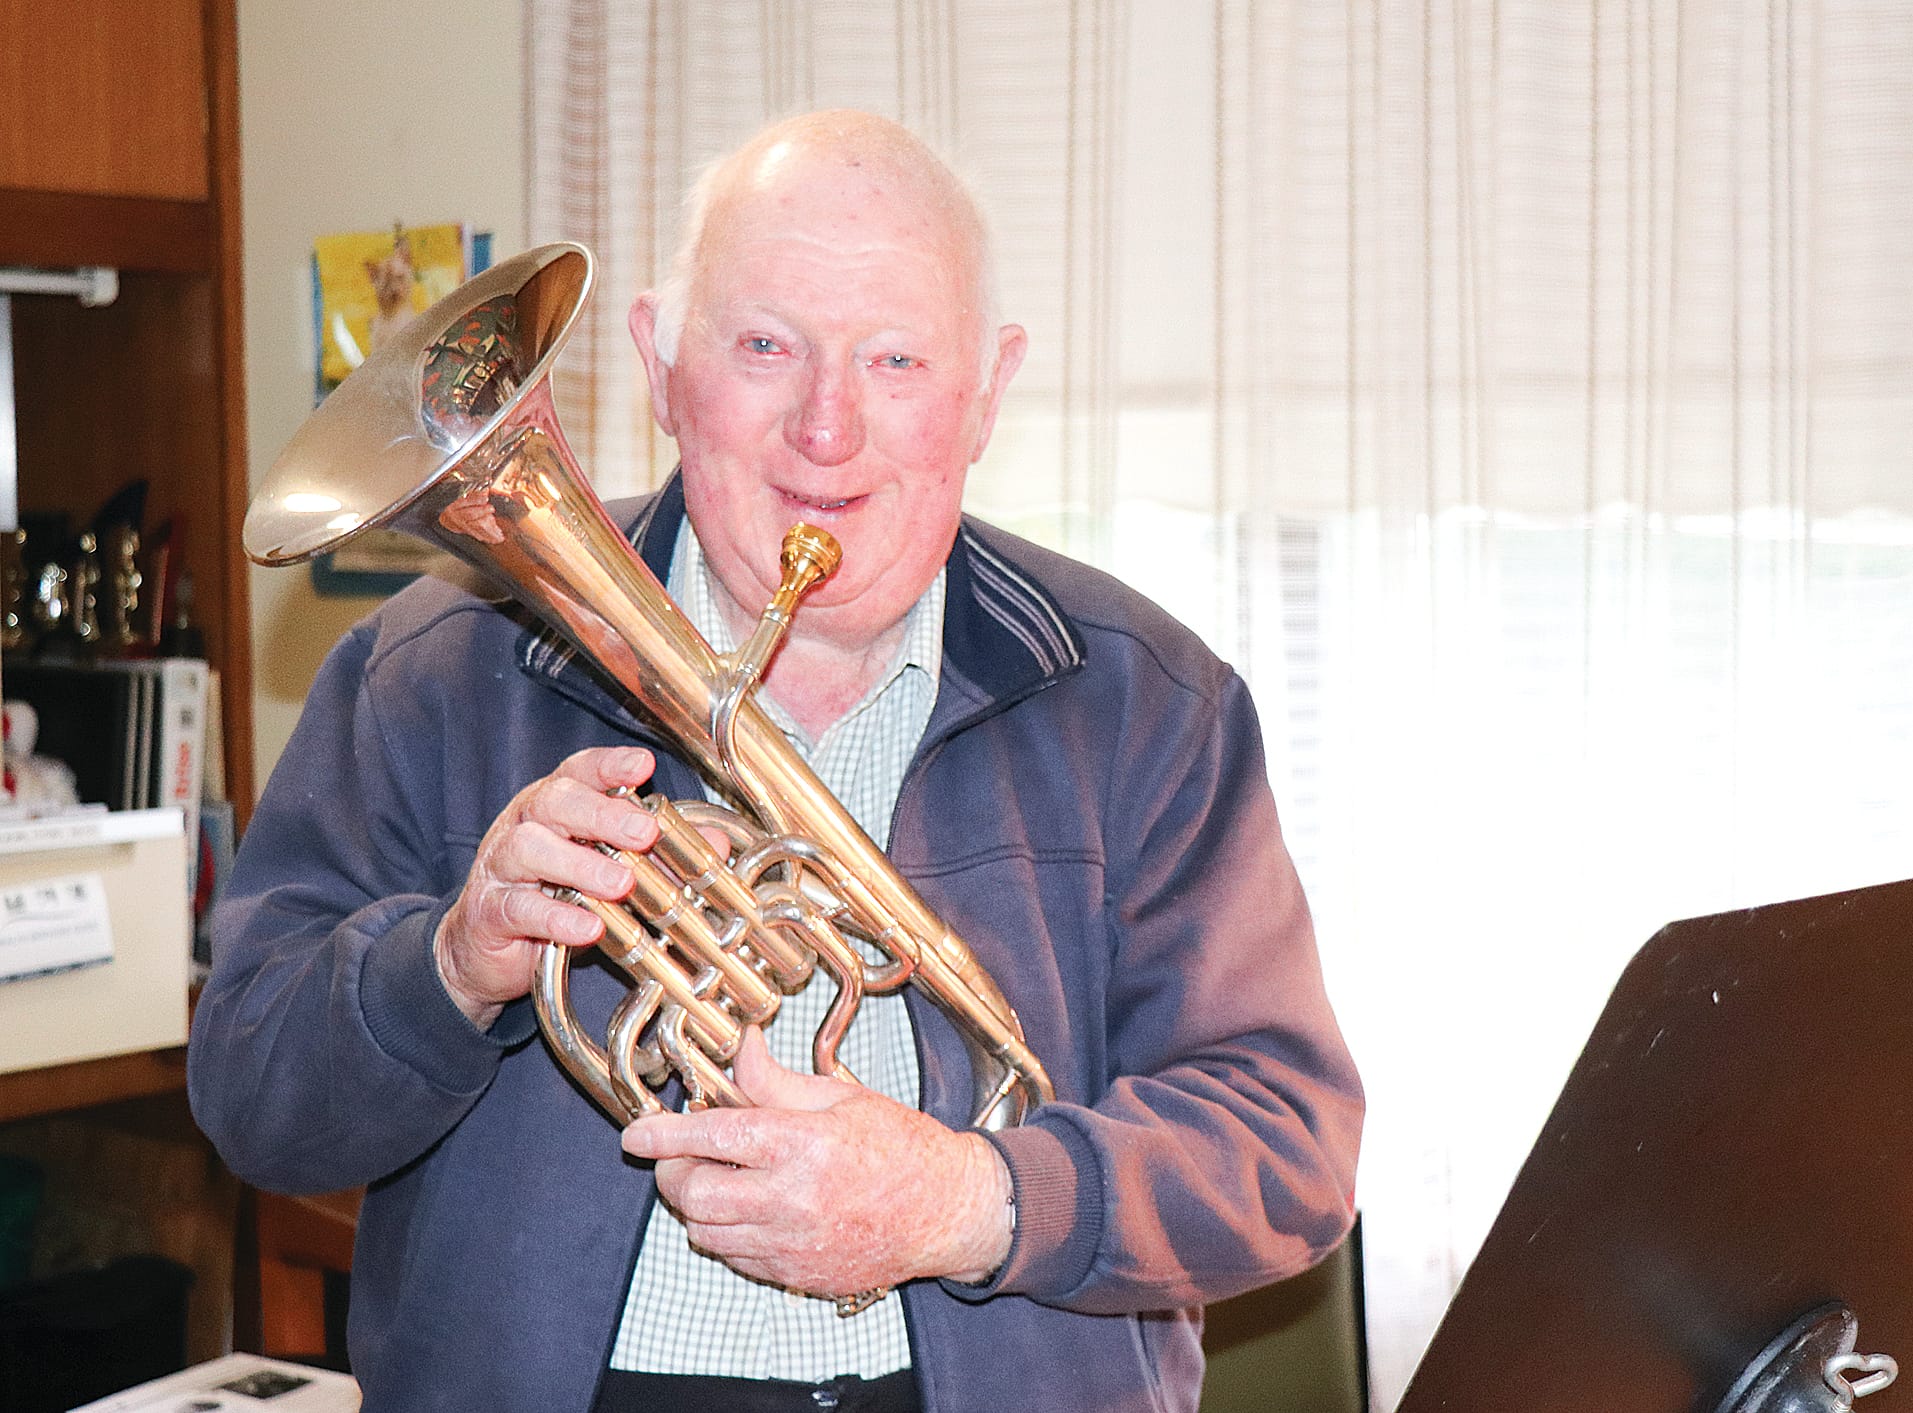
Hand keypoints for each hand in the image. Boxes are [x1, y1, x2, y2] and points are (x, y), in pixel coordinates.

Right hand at [434, 746, 660, 1028]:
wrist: (487, 952)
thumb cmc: (555, 896)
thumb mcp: (611, 869)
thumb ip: (661, 855)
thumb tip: (718, 843)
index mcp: (556, 805)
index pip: (579, 771)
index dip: (610, 765)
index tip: (643, 765)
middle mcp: (524, 825)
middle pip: (555, 802)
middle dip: (602, 814)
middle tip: (644, 832)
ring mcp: (501, 866)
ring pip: (530, 849)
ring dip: (580, 865)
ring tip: (621, 884)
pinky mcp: (490, 911)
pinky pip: (520, 907)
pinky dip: (556, 917)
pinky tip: (588, 927)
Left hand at [620, 1027, 1014, 1297]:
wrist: (946, 1211)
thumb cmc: (902, 1149)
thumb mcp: (840, 1097)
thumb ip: (776, 1080)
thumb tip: (740, 1049)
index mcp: (800, 1144)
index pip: (710, 1137)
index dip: (662, 1134)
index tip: (636, 1133)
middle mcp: (790, 1198)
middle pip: (694, 1192)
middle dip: (672, 1171)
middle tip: (679, 1155)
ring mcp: (791, 1244)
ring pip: (705, 1231)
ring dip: (696, 1205)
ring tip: (714, 1181)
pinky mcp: (796, 1276)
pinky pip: (735, 1259)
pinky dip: (724, 1235)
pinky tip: (745, 1211)